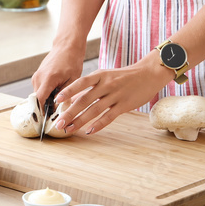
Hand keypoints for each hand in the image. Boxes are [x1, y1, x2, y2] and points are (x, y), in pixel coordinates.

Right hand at [31, 46, 83, 108]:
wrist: (67, 46)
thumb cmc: (72, 60)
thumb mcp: (73, 80)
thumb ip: (66, 95)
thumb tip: (62, 110)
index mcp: (48, 78)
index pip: (39, 100)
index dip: (42, 111)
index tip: (48, 121)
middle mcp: (39, 77)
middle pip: (38, 99)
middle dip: (46, 107)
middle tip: (57, 114)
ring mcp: (37, 76)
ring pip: (39, 94)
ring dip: (47, 100)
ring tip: (59, 102)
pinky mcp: (38, 75)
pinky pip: (40, 89)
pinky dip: (46, 93)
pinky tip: (57, 93)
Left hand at [52, 53, 171, 134]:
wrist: (148, 74)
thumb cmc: (124, 76)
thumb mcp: (107, 75)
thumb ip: (92, 86)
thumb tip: (73, 98)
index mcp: (100, 75)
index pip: (80, 83)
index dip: (68, 91)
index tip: (56, 100)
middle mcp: (106, 84)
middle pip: (84, 100)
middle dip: (69, 112)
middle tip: (58, 123)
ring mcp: (115, 95)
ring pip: (94, 110)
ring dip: (80, 121)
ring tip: (69, 129)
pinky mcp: (124, 105)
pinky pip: (108, 117)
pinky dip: (98, 125)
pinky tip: (89, 131)